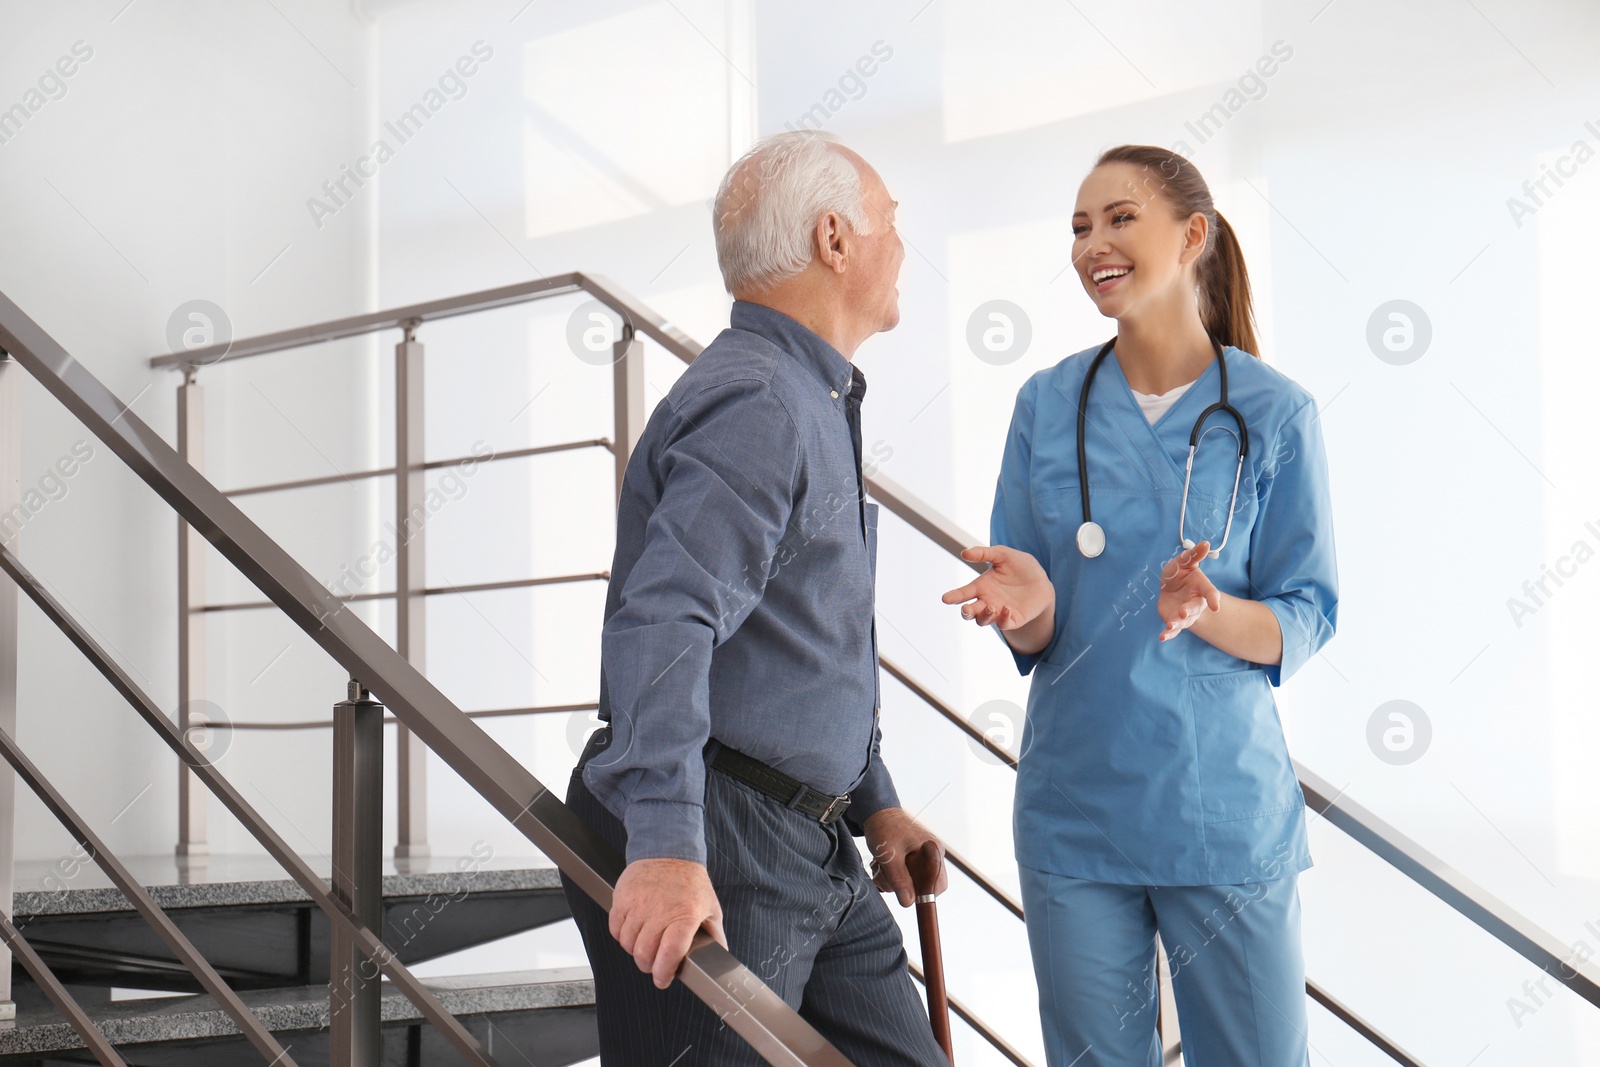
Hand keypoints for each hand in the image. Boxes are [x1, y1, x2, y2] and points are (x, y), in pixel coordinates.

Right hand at [609, 858, 726, 988]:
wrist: (668, 850)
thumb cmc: (691, 882)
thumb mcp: (711, 907)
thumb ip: (715, 935)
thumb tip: (721, 958)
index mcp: (685, 915)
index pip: (670, 953)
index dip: (664, 972)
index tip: (663, 979)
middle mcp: (660, 910)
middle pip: (645, 953)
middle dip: (648, 966)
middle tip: (653, 965)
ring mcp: (639, 903)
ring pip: (628, 943)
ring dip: (634, 951)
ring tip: (644, 946)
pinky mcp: (623, 897)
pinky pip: (615, 928)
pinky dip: (621, 936)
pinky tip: (632, 932)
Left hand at [863, 807, 946, 906]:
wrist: (876, 814)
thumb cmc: (884, 828)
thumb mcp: (889, 856)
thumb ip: (899, 879)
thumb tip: (908, 902)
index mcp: (934, 851)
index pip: (938, 884)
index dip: (923, 893)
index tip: (905, 893)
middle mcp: (932, 855)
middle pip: (924, 886)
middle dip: (903, 886)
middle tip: (886, 876)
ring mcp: (923, 858)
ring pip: (912, 883)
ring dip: (893, 881)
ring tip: (881, 867)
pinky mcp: (913, 859)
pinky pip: (905, 877)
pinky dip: (891, 876)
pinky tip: (882, 867)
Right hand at [941, 545, 1052, 630]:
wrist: (1042, 579)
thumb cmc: (1020, 566)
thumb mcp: (1002, 555)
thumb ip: (984, 553)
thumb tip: (964, 553)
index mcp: (981, 587)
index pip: (963, 594)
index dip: (954, 596)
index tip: (945, 598)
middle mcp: (987, 601)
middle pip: (970, 612)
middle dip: (966, 612)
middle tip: (966, 608)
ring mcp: (999, 611)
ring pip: (983, 620)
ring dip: (983, 615)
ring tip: (990, 606)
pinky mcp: (1013, 619)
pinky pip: (1004, 624)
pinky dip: (1003, 618)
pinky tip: (1006, 608)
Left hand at [1157, 541, 1221, 641]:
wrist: (1169, 588)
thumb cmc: (1179, 574)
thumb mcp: (1184, 562)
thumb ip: (1194, 555)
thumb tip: (1205, 543)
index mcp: (1201, 588)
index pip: (1210, 593)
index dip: (1213, 599)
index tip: (1216, 605)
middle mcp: (1195, 602)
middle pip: (1196, 608)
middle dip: (1191, 610)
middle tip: (1185, 611)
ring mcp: (1185, 614)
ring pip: (1184, 620)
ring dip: (1178, 623)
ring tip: (1171, 625)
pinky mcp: (1174, 621)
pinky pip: (1173, 630)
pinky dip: (1168, 634)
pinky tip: (1162, 637)